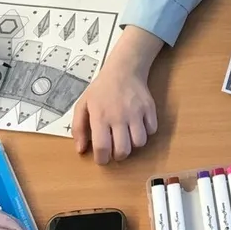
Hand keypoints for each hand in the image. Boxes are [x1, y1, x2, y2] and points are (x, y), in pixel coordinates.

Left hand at [72, 26, 162, 163]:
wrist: (123, 69)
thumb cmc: (101, 90)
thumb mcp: (82, 105)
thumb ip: (78, 128)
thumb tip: (81, 150)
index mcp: (100, 116)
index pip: (102, 148)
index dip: (102, 159)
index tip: (102, 158)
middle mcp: (119, 116)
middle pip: (123, 150)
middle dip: (118, 155)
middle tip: (115, 148)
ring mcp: (136, 112)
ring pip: (140, 143)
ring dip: (133, 144)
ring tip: (128, 137)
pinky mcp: (149, 108)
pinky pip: (152, 130)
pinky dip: (146, 132)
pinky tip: (138, 125)